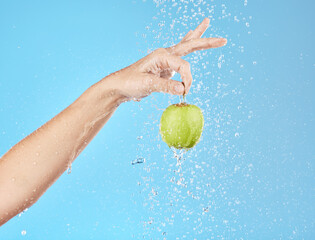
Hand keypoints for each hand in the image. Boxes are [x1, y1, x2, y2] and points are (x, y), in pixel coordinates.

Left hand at [107, 18, 226, 100]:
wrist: (120, 86)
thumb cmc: (130, 82)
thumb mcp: (147, 84)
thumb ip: (166, 86)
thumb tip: (183, 89)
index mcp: (161, 56)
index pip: (184, 66)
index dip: (188, 79)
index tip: (185, 91)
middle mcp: (165, 54)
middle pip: (189, 45)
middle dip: (206, 42)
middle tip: (223, 40)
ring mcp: (165, 60)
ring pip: (185, 46)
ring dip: (197, 37)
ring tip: (206, 23)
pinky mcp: (165, 68)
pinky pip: (181, 57)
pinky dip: (188, 46)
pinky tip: (191, 36)